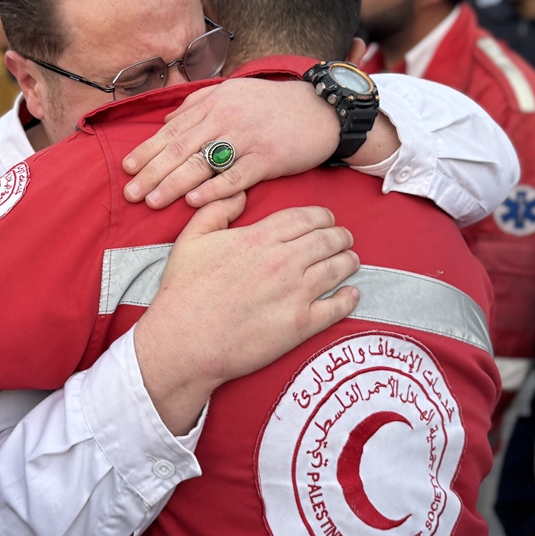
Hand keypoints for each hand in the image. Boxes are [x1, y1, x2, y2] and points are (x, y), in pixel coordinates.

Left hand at [123, 77, 337, 208]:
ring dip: (174, 184)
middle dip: (152, 172)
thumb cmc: (272, 105)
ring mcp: (247, 138)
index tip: (127, 168)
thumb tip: (165, 122)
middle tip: (130, 193)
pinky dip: (213, 189)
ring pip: (202, 163)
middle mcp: (226, 118)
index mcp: (214, 102)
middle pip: (181, 149)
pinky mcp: (268, 158)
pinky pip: (235, 177)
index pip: (173, 130)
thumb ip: (197, 105)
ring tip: (152, 201)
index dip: (147, 150)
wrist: (321, 110)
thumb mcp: (233, 92)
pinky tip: (193, 201)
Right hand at [133, 193, 359, 433]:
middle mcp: (283, 261)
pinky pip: (337, 307)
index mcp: (259, 238)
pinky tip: (351, 294)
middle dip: (340, 236)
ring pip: (338, 268)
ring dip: (349, 261)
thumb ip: (216, 210)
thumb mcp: (191, 239)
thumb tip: (241, 195)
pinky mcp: (300, 324)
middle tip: (343, 239)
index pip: (305, 217)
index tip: (327, 220)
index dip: (322, 216)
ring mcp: (295, 293)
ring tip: (351, 261)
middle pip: (328, 239)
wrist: (185, 341)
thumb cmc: (183, 292)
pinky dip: (349, 298)